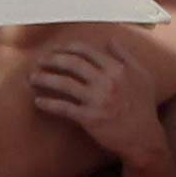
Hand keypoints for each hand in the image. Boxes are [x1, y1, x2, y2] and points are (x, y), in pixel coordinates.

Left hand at [29, 40, 164, 160]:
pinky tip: (38, 102)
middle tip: (40, 60)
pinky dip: (49, 104)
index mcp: (118, 69)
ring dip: (45, 79)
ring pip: (64, 84)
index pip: (87, 51)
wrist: (143, 136)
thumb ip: (125, 56)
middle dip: (53, 59)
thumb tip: (111, 40)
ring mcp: (97, 100)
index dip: (68, 48)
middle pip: (73, 64)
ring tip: (32, 78)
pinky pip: (64, 108)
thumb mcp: (142, 75)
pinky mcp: (89, 118)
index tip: (57, 49)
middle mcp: (107, 81)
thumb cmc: (143, 105)